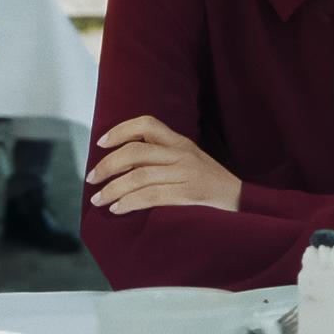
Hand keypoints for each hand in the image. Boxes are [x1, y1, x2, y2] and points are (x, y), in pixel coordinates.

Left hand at [87, 115, 240, 213]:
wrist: (242, 202)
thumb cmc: (211, 183)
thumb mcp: (191, 160)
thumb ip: (164, 157)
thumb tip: (124, 165)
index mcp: (180, 142)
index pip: (147, 123)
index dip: (120, 130)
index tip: (101, 143)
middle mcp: (181, 154)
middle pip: (135, 151)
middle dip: (107, 165)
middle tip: (91, 178)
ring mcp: (185, 173)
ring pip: (138, 176)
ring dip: (112, 188)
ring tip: (98, 199)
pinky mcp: (188, 194)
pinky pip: (151, 196)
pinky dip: (129, 202)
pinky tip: (117, 209)